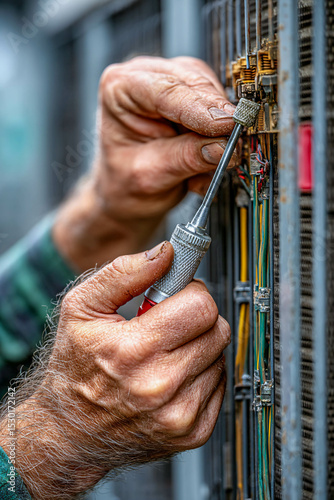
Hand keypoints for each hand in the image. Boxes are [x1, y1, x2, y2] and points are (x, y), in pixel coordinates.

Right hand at [0, 241, 229, 498]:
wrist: (70, 431)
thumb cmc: (74, 367)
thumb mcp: (81, 308)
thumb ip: (123, 273)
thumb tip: (166, 254)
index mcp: (132, 350)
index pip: (201, 307)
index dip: (191, 292)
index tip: (177, 295)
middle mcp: (159, 387)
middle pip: (218, 329)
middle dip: (196, 317)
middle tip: (169, 322)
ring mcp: (179, 415)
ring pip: (220, 355)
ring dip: (198, 346)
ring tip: (165, 351)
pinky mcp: (192, 432)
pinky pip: (219, 383)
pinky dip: (200, 373)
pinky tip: (172, 376)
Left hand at [53, 56, 237, 270]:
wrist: (125, 198)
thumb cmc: (124, 187)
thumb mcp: (149, 177)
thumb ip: (185, 158)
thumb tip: (223, 146)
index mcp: (120, 88)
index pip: (167, 90)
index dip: (200, 109)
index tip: (227, 126)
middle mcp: (144, 79)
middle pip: (194, 86)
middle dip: (213, 123)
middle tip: (226, 153)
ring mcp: (169, 87)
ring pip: (211, 96)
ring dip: (216, 135)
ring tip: (200, 169)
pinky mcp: (190, 102)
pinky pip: (217, 113)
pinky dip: (217, 141)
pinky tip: (202, 162)